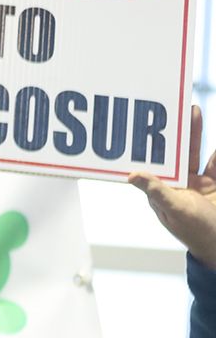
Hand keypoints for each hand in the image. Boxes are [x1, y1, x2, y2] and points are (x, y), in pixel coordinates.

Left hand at [130, 104, 215, 267]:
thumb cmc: (196, 230)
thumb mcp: (176, 209)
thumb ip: (157, 191)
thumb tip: (130, 175)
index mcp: (162, 190)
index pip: (153, 163)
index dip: (150, 144)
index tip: (146, 123)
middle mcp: (177, 184)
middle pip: (176, 152)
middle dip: (177, 131)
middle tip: (176, 107)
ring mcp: (198, 183)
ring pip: (196, 152)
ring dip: (196, 133)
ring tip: (194, 111)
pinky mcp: (215, 183)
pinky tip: (214, 143)